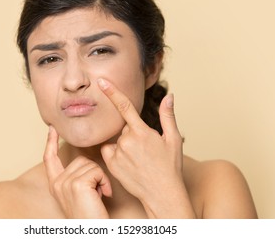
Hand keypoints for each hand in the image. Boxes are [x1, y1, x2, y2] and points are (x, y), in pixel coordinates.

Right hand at [43, 125, 111, 217]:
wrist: (91, 231)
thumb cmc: (90, 215)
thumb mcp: (76, 193)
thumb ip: (74, 177)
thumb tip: (83, 161)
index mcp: (54, 184)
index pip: (49, 158)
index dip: (50, 142)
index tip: (53, 129)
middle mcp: (57, 183)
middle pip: (80, 159)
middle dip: (93, 172)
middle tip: (95, 191)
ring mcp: (65, 183)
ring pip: (90, 164)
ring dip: (100, 178)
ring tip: (98, 194)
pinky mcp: (77, 184)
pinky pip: (97, 171)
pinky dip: (105, 182)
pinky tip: (103, 195)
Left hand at [98, 78, 194, 217]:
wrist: (161, 193)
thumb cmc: (170, 166)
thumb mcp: (173, 139)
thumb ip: (168, 116)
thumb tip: (169, 96)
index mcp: (142, 132)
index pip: (124, 107)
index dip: (112, 92)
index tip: (101, 81)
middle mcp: (127, 141)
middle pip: (124, 127)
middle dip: (133, 133)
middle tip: (146, 149)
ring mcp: (118, 154)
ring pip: (117, 139)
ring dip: (125, 144)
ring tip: (138, 159)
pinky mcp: (111, 164)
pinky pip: (109, 150)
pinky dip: (115, 153)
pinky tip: (128, 162)